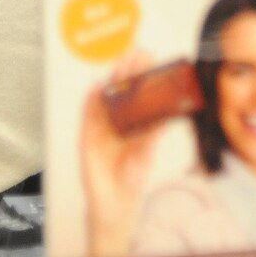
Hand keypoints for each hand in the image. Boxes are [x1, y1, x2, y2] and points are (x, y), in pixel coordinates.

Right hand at [80, 50, 166, 256]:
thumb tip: (168, 114)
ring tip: (120, 64)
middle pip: (120, 91)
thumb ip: (153, 133)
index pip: (136, 93)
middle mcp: (115, 121)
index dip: (141, 75)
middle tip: (136, 52)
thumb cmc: (132, 178)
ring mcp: (100, 128)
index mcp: (131, 123)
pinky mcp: (87, 138)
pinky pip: (87, 115)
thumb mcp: (147, 152)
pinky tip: (96, 87)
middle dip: (127, 71)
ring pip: (104, 98)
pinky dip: (90, 100)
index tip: (151, 57)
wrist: (116, 204)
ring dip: (111, 81)